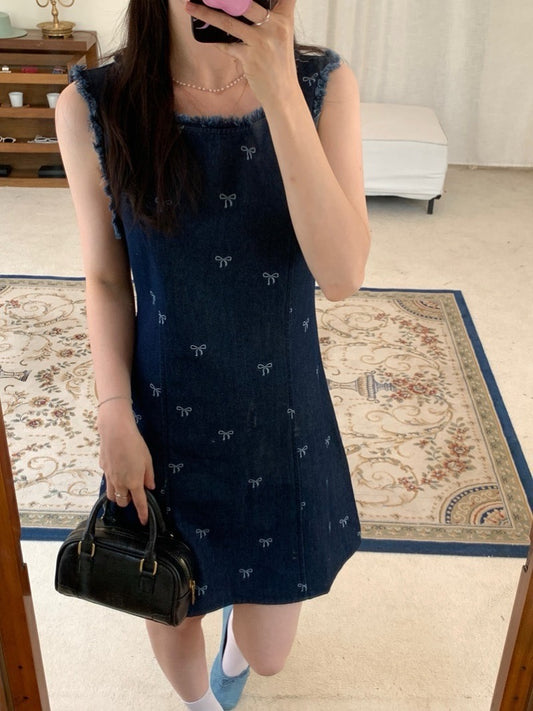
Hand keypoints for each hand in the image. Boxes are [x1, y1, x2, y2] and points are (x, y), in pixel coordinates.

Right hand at [97, 402, 154, 524]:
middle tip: (134, 494)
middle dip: (128, 502)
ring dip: (118, 495)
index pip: (139, 503)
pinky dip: (112, 481)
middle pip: (122, 502)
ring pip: (111, 495)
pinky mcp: (103, 468)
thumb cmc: (135, 444)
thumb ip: (149, 476)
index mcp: (133, 482)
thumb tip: (150, 487)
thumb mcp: (148, 460)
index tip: (143, 521)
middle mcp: (119, 483)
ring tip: (124, 488)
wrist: (115, 431)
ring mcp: (109, 476)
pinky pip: (107, 480)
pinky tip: (117, 471)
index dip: (142, 513)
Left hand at [185, 0, 298, 106]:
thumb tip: (242, 7)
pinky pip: (227, 46)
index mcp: (285, 19)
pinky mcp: (249, 57)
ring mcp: (261, 41)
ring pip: (229, 22)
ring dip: (207, 14)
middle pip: (246, 2)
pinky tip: (212, 40)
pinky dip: (219, 43)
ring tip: (191, 7)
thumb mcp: (282, 38)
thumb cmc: (280, 66)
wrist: (282, 94)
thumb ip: (270, 21)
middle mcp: (275, 27)